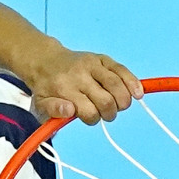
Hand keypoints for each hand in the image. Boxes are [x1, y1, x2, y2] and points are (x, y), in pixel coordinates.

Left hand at [29, 49, 143, 123]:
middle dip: (110, 113)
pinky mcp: (102, 58)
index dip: (93, 119)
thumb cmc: (47, 88)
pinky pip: (122, 70)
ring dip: (123, 102)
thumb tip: (70, 110)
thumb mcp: (40, 104)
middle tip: (106, 114)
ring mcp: (92, 65)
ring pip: (117, 85)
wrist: (46, 61)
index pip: (89, 111)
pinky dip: (133, 83)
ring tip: (119, 105)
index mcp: (64, 88)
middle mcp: (80, 75)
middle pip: (106, 100)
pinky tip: (138, 93)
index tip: (90, 117)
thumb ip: (53, 110)